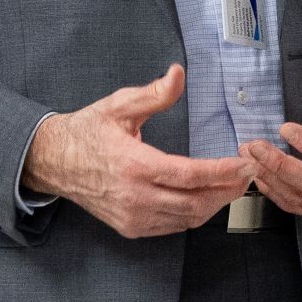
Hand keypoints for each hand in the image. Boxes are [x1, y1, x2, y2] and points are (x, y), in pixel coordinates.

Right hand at [22, 65, 252, 238]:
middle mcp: (135, 197)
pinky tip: (206, 198)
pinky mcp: (132, 228)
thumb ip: (153, 94)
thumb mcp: (118, 106)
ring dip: (216, 204)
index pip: (191, 175)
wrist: (54, 162)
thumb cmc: (87, 132)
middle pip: (196, 202)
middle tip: (248, 175)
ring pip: (188, 218)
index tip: (245, 165)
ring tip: (233, 185)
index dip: (223, 172)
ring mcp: (133, 217)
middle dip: (228, 189)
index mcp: (133, 165)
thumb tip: (177, 74)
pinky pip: (174, 226)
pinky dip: (195, 214)